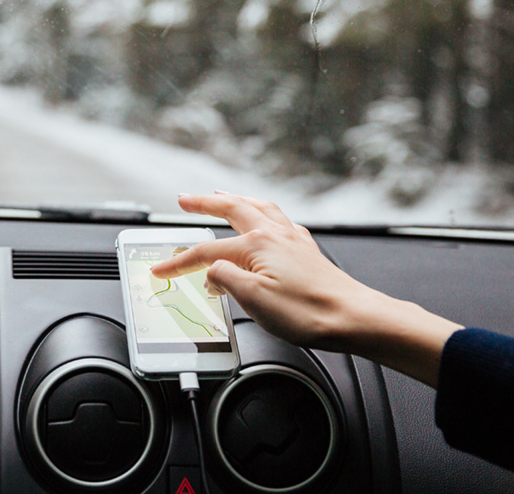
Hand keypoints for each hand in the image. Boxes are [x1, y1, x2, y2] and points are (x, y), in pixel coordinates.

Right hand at [151, 193, 460, 386]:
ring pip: (258, 207)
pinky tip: (265, 219)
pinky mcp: (306, 250)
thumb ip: (226, 279)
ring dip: (234, 199)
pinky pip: (278, 218)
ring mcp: (293, 239)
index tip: (160, 270)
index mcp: (257, 244)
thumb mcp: (254, 300)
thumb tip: (212, 271)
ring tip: (219, 195)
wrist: (353, 317)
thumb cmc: (310, 312)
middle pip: (232, 209)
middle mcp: (275, 234)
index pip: (207, 250)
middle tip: (184, 199)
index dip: (179, 261)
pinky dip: (262, 212)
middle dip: (204, 203)